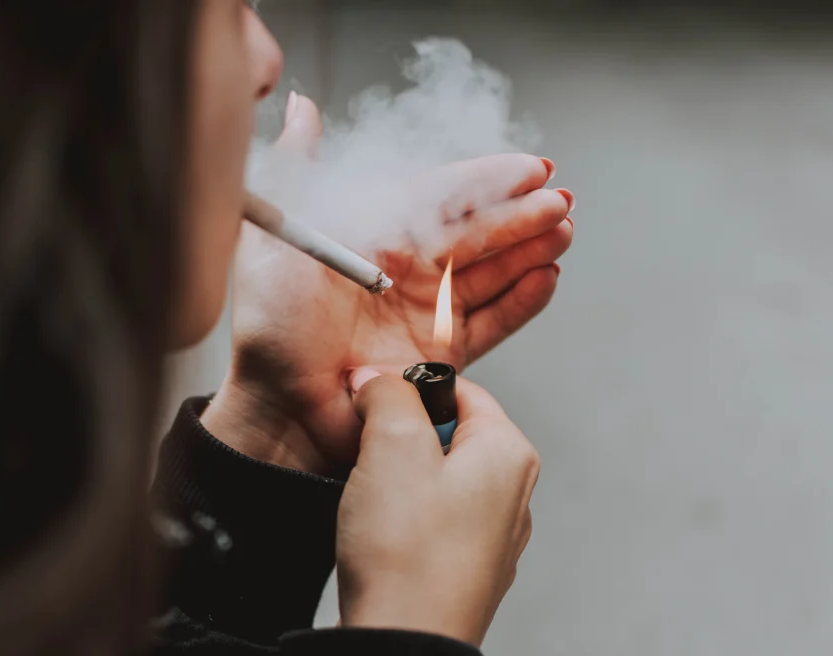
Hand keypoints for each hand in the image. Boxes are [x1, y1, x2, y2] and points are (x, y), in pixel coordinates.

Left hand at [203, 94, 572, 470]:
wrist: (279, 404)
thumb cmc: (270, 323)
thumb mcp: (278, 235)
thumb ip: (298, 168)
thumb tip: (302, 107)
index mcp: (375, 234)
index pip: (441, 196)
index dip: (486, 180)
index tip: (529, 167)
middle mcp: (406, 270)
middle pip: (475, 233)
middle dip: (520, 214)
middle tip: (559, 200)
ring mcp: (426, 312)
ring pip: (491, 273)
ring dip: (529, 250)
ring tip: (562, 230)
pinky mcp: (442, 355)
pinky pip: (492, 322)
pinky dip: (522, 301)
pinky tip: (546, 276)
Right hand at [336, 371, 538, 646]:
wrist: (404, 643)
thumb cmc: (407, 552)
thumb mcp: (392, 445)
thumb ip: (388, 393)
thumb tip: (379, 377)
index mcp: (509, 453)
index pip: (460, 389)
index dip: (408, 389)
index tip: (373, 404)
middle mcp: (513, 493)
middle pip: (447, 432)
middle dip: (400, 437)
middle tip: (371, 458)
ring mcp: (493, 536)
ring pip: (435, 477)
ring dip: (397, 479)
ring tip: (374, 502)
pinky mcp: (467, 568)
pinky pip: (431, 520)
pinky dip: (403, 518)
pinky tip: (382, 536)